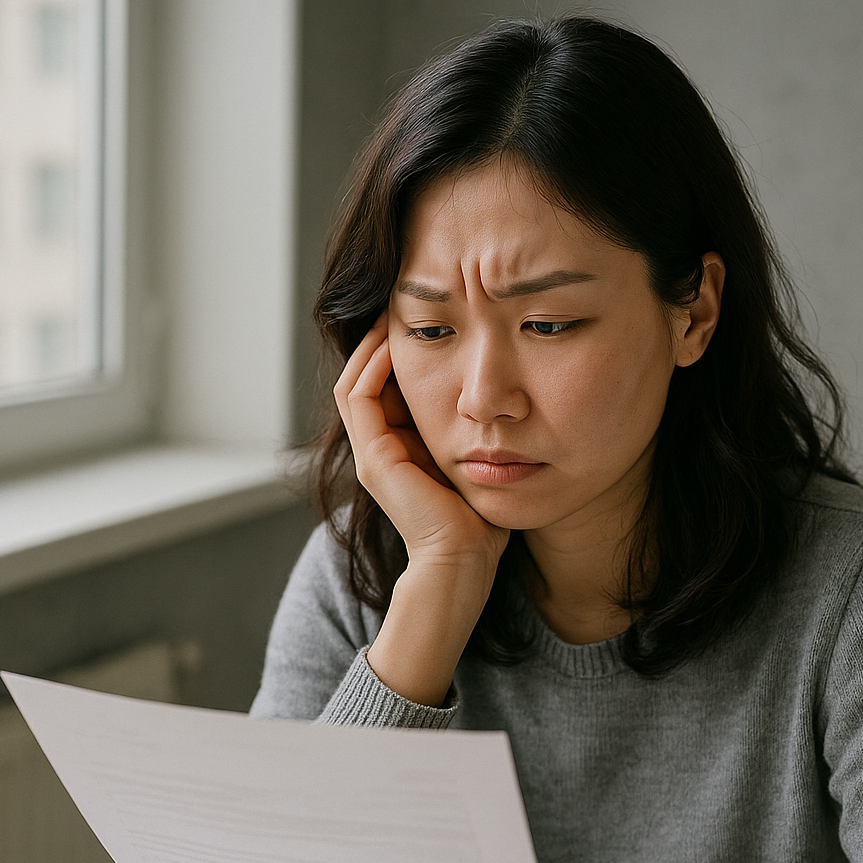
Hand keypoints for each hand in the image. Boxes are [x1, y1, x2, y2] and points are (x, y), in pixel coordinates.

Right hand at [335, 316, 508, 572]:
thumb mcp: (479, 462)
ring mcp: (371, 454)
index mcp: (401, 450)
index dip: (402, 350)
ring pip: (356, 380)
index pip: (389, 387)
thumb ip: (478, 433)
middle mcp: (379, 450)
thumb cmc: (480, 521)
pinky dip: (372, 364)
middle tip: (404, 301)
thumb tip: (506, 397)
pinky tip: (396, 340)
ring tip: (394, 310)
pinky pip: (358, 396)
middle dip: (384, 339)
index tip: (430, 317)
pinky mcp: (372, 458)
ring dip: (372, 343)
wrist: (464, 560)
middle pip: (368, 379)